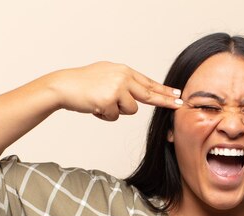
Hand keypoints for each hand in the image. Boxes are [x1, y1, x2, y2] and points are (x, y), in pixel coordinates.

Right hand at [47, 61, 181, 120]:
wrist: (63, 86)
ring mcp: (117, 87)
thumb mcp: (107, 76)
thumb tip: (139, 92)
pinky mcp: (109, 100)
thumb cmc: (82, 84)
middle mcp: (123, 76)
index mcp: (123, 71)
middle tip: (180, 104)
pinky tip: (94, 106)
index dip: (164, 90)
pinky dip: (105, 116)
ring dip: (117, 112)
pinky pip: (115, 116)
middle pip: (150, 94)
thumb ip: (123, 83)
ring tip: (101, 103)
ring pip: (131, 110)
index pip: (148, 82)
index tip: (177, 94)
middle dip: (165, 101)